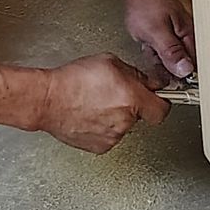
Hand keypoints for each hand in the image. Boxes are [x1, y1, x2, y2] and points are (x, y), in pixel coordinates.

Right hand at [35, 53, 169, 152]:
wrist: (47, 100)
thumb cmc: (73, 80)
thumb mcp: (110, 62)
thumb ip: (136, 74)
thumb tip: (150, 82)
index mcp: (131, 99)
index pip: (162, 109)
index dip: (161, 101)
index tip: (159, 97)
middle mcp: (125, 121)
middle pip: (141, 115)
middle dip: (134, 105)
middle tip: (115, 93)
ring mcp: (112, 137)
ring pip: (125, 125)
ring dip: (117, 115)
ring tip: (97, 102)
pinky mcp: (100, 147)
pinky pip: (111, 135)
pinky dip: (105, 126)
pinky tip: (91, 114)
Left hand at [114, 0, 195, 78]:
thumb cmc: (146, 4)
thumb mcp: (157, 32)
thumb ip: (171, 52)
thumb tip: (186, 70)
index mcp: (189, 34)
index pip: (195, 64)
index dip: (185, 77)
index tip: (174, 82)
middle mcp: (185, 35)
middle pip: (183, 64)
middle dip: (168, 68)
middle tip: (157, 58)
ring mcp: (176, 34)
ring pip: (171, 59)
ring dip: (159, 59)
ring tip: (151, 46)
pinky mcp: (166, 34)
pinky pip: (163, 52)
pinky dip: (154, 52)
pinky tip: (149, 44)